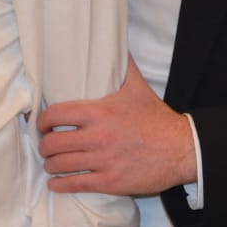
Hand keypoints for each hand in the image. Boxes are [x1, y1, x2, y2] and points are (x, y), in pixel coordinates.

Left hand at [37, 55, 196, 195]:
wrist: (183, 149)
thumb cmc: (157, 119)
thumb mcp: (137, 88)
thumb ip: (122, 65)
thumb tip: (114, 42)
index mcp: (100, 112)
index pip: (56, 114)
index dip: (43, 121)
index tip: (43, 124)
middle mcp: (98, 137)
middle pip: (53, 143)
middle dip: (45, 145)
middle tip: (47, 144)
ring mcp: (103, 161)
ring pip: (60, 165)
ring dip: (51, 164)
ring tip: (51, 162)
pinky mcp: (111, 182)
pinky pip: (76, 184)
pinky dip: (61, 184)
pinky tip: (56, 182)